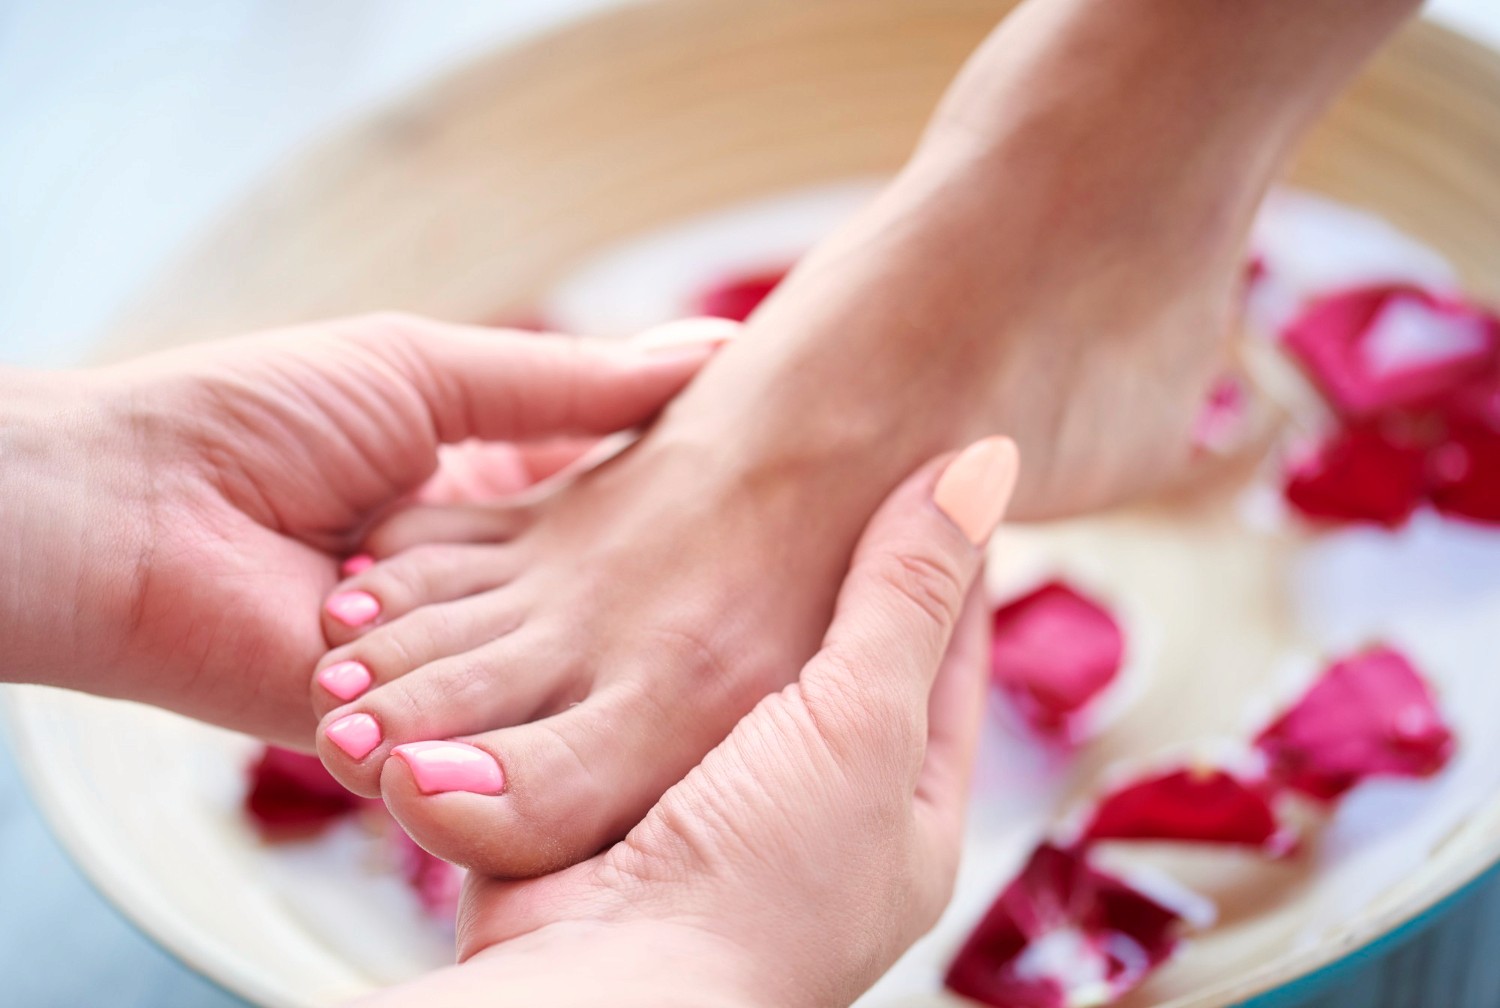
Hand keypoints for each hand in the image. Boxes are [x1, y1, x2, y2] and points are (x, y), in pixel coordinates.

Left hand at [0, 313, 729, 743]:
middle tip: (758, 590)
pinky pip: (480, 740)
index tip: (755, 503)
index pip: (597, 519)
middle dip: (650, 599)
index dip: (670, 513)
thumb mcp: (429, 371)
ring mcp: (429, 667)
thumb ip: (566, 381)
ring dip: (594, 658)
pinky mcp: (395, 736)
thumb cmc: (258, 418)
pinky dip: (525, 719)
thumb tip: (711, 347)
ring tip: (709, 651)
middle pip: (580, 605)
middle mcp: (459, 591)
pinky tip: (610, 700)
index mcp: (467, 498)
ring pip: (540, 678)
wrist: (128, 513)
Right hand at [356, 439, 1017, 1007]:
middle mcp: (811, 815)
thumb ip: (908, 595)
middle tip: (840, 465)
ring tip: (738, 494)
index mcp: (901, 815)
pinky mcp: (620, 798)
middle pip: (841, 664)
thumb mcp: (864, 719)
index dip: (954, 567)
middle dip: (837, 575)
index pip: (950, 664)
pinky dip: (649, 636)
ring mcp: (715, 810)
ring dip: (737, 596)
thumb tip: (987, 462)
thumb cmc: (762, 880)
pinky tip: (639, 567)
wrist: (603, 994)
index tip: (949, 479)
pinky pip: (649, 694)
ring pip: (740, 672)